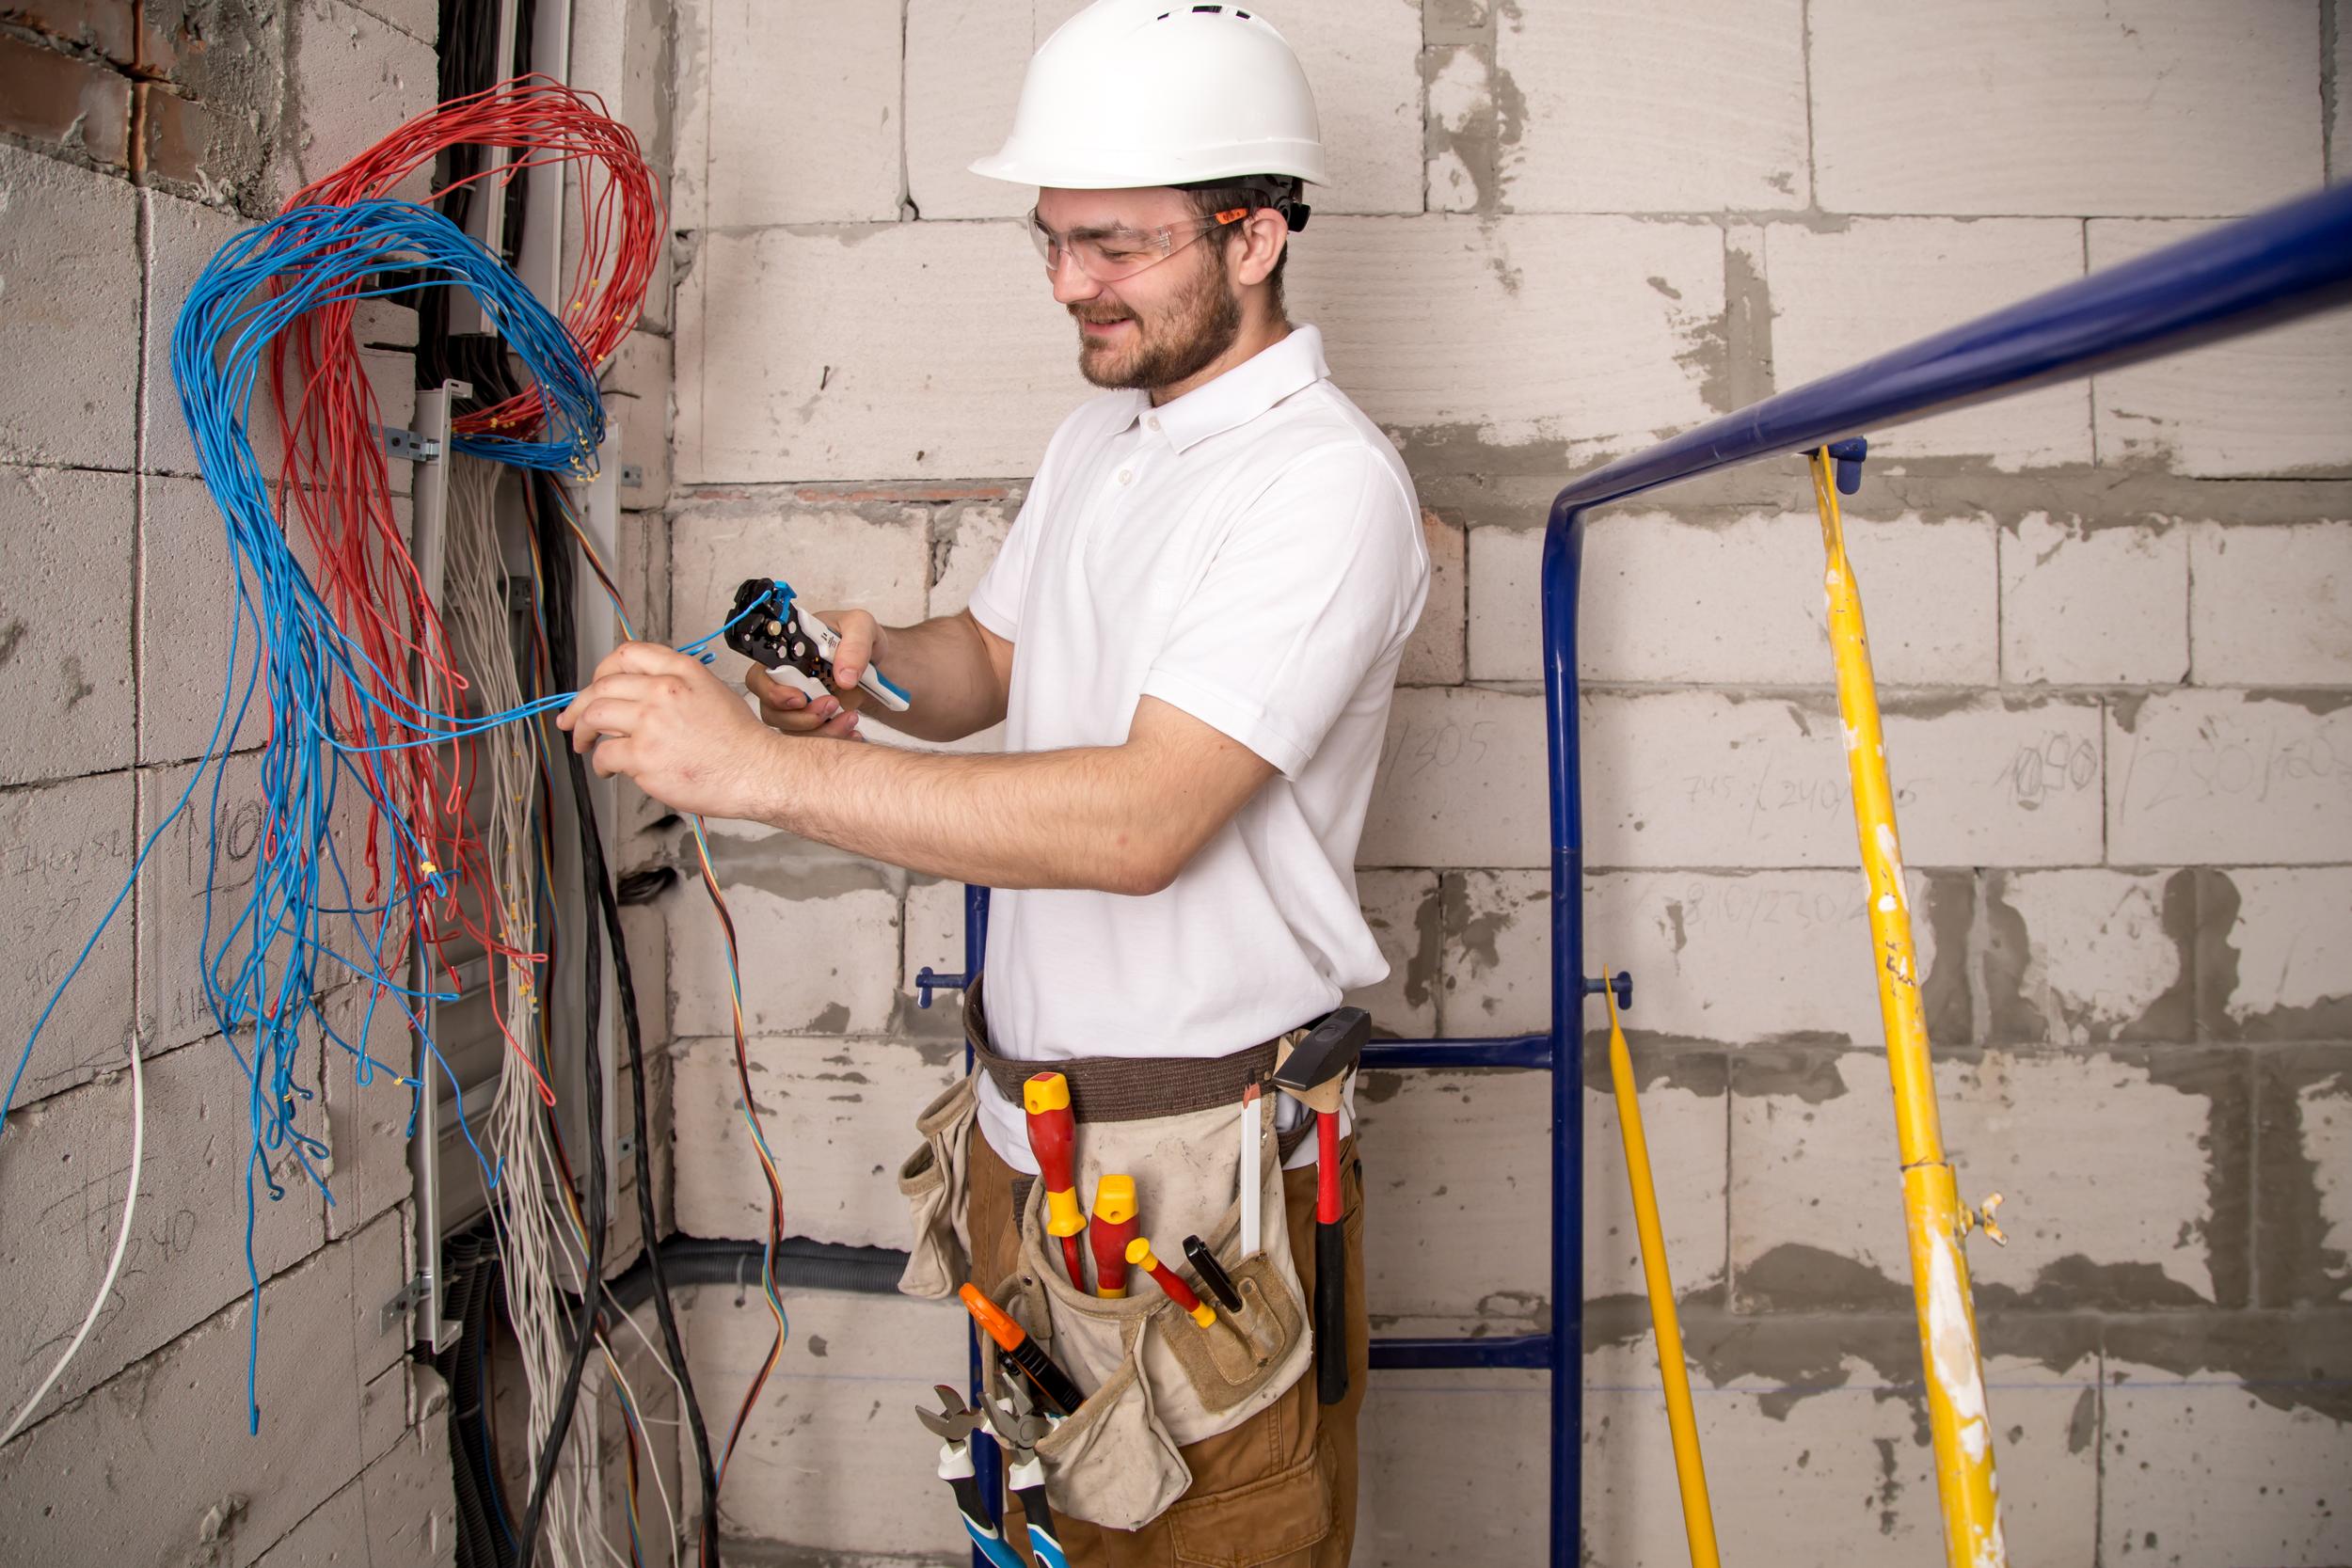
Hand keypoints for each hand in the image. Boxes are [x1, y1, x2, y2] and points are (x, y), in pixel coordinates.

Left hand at [556, 642, 788, 819]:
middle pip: (601, 686)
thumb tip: (635, 697)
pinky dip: (600, 764)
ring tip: (584, 744)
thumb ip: (673, 685)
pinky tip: (609, 770)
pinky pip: (605, 755)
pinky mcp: (643, 756)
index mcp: (680, 671)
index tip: (595, 685)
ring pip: (594, 717)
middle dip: (579, 705)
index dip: (601, 670)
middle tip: (572, 719)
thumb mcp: (710, 691)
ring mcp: (650, 723)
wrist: (756, 770)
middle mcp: (663, 690)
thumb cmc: (739, 740)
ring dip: (581, 732)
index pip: (626, 654)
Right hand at [746, 607, 883, 739]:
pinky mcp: (814, 720)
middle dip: (800, 717)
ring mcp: (798, 704)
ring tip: (850, 716)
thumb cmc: (858, 636)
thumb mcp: (861, 626)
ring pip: (792, 730)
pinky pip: (813, 740)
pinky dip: (834, 737)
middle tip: (832, 705)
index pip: (759, 677)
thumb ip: (855, 645)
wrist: (876, 660)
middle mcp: (785, 681)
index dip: (773, 693)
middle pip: (771, 710)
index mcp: (785, 653)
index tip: (800, 698)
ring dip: (821, 730)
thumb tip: (844, 676)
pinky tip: (853, 729)